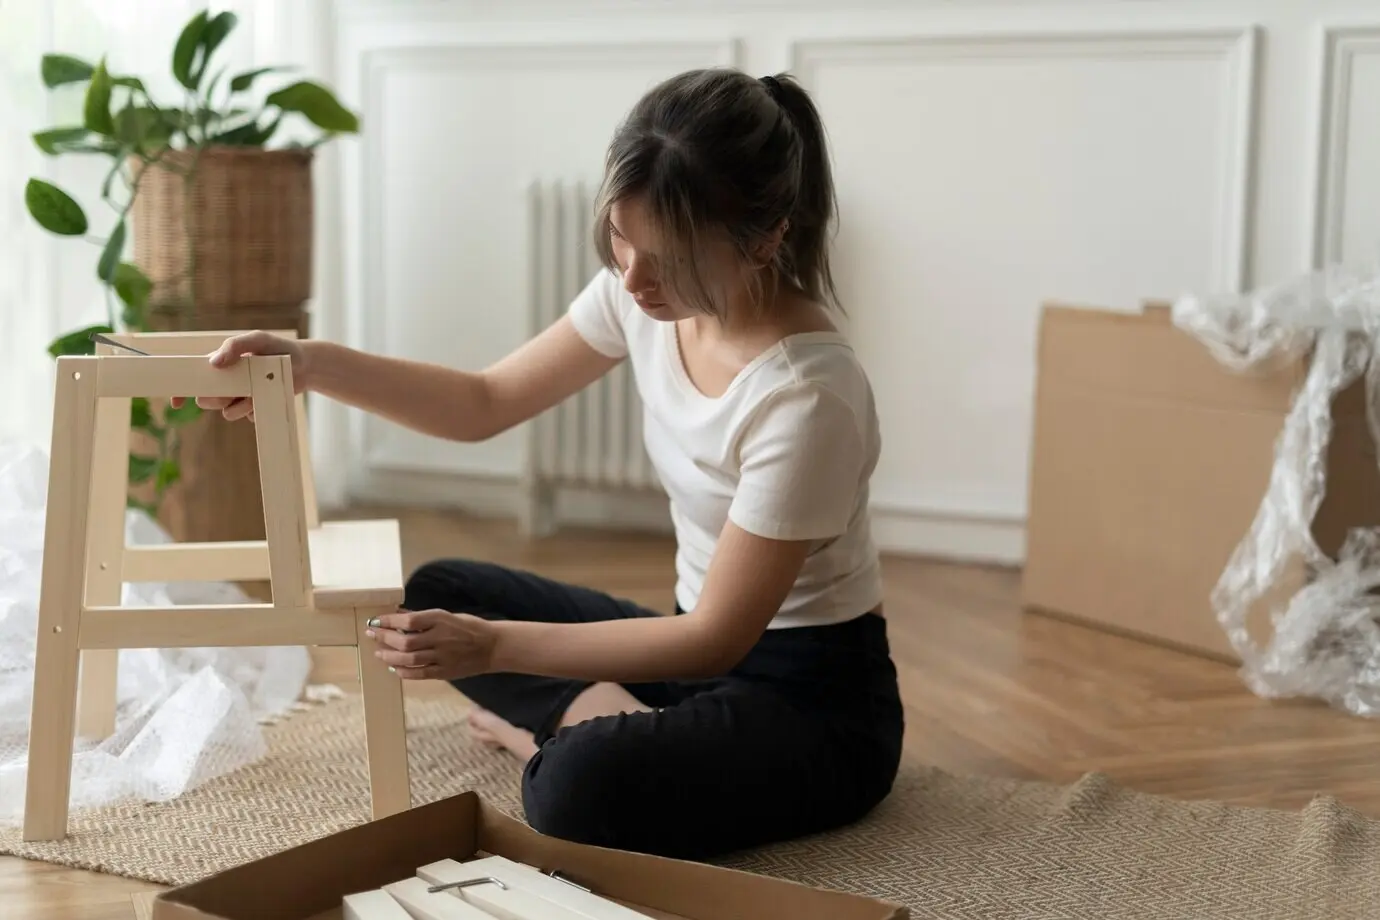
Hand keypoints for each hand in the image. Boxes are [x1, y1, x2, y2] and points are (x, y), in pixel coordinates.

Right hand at [170, 330, 310, 421]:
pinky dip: (255, 410)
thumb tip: (213, 363)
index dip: (180, 392)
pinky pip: (247, 418)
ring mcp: (240, 397)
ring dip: (240, 405)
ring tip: (256, 390)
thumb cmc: (279, 348)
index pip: (193, 379)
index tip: (176, 403)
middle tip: (235, 388)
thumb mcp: (257, 340)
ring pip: (227, 413)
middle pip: (206, 401)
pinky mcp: (254, 409)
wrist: (305, 365)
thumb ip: (235, 346)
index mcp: (220, 365)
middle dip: (217, 398)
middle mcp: (226, 383)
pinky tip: (266, 396)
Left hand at [365, 609, 496, 680]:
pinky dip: (404, 672)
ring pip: (410, 659)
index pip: (409, 621)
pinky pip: (420, 674)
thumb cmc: (469, 627)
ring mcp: (443, 656)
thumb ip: (422, 618)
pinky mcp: (445, 671)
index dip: (388, 621)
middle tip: (372, 635)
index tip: (375, 621)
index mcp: (441, 620)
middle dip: (385, 638)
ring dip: (390, 657)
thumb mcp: (447, 616)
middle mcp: (441, 638)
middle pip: (406, 642)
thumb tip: (397, 615)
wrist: (493, 646)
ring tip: (379, 654)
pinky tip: (395, 669)